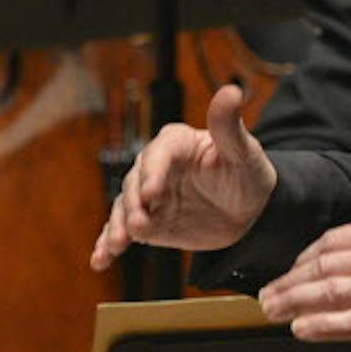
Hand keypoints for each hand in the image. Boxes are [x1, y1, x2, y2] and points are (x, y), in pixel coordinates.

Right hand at [90, 83, 274, 269]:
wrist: (249, 212)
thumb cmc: (247, 175)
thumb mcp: (242, 152)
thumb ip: (229, 126)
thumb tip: (231, 91)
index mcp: (175, 143)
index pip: (158, 155)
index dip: (153, 174)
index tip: (153, 195)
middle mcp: (156, 167)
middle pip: (135, 183)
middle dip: (134, 206)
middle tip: (138, 226)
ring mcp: (149, 197)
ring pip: (124, 209)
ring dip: (117, 227)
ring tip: (117, 246)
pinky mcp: (147, 222)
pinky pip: (123, 231)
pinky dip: (109, 244)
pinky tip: (101, 260)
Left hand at [258, 218, 350, 351]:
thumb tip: (318, 269)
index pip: (331, 241)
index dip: (300, 260)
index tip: (284, 274)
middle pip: (324, 266)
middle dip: (288, 283)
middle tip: (267, 296)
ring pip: (332, 291)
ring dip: (295, 303)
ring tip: (275, 311)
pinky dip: (321, 325)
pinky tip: (302, 328)